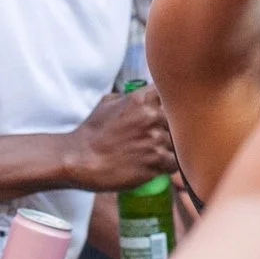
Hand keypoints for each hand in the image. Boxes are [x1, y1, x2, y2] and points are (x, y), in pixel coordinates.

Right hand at [61, 86, 178, 190]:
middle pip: (179, 120)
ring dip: (171, 147)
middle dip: (172, 128)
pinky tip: (158, 165)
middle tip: (161, 135)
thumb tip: (143, 96)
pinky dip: (168, 165)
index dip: (170, 104)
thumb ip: (130, 97)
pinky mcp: (156, 161)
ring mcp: (155, 139)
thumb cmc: (92, 133)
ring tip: (157, 152)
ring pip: (178, 142)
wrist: (81, 160)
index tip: (166, 111)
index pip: (171, 94)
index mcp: (141, 99)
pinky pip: (175, 162)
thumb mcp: (107, 102)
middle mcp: (151, 116)